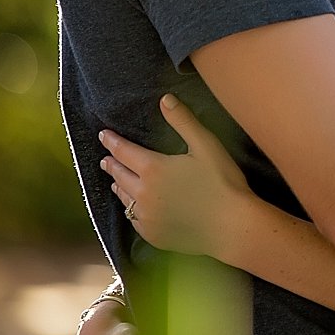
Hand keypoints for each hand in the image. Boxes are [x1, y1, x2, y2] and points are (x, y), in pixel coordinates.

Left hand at [99, 94, 251, 256]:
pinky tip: (134, 207)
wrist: (231, 226)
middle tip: (105, 158)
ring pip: (124, 198)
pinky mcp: (153, 235)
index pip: (124, 151)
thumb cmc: (222, 182)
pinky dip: (131, 208)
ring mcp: (146, 217)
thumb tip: (165, 99)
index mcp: (153, 169)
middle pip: (119, 175)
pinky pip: (134, 219)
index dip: (112, 142)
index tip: (103, 135)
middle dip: (112, 164)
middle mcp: (143, 193)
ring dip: (119, 185)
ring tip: (115, 181)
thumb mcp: (206, 146)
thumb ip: (183, 122)